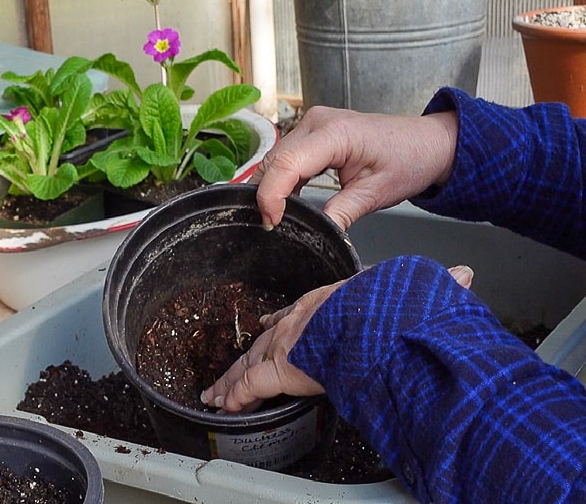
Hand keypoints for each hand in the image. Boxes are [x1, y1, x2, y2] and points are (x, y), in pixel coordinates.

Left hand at [200, 264, 473, 412]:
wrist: (372, 317)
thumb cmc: (387, 306)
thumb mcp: (410, 294)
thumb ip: (435, 289)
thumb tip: (464, 275)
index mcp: (324, 305)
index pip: (294, 315)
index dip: (279, 323)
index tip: (267, 325)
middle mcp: (298, 322)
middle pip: (264, 343)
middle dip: (247, 358)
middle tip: (231, 370)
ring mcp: (285, 344)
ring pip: (249, 365)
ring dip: (233, 381)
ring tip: (216, 394)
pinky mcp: (279, 367)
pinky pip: (250, 385)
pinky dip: (237, 395)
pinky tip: (224, 405)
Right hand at [250, 106, 457, 230]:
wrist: (425, 143)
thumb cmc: (407, 160)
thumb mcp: (374, 195)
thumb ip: (340, 214)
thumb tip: (313, 235)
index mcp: (335, 133)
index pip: (286, 164)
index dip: (271, 196)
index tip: (272, 223)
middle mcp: (317, 122)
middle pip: (274, 160)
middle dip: (266, 195)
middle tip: (272, 227)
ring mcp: (312, 124)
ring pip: (275, 158)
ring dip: (271, 187)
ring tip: (277, 216)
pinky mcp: (312, 132)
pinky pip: (286, 157)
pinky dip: (282, 179)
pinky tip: (287, 201)